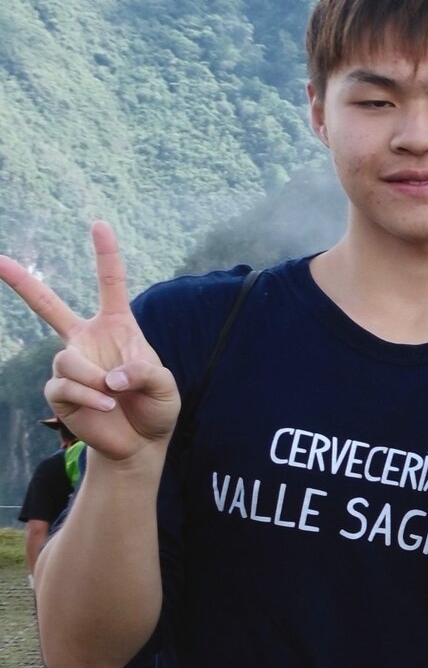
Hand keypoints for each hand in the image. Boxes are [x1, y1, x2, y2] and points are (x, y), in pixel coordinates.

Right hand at [0, 223, 177, 465]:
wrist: (141, 442)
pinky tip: (106, 405)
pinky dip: (88, 396)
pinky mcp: (59, 392)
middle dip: (21, 282)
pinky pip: (64, 387)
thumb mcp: (165, 387)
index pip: (110, 284)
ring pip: (67, 361)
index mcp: (117, 327)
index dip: (105, 254)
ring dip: (94, 379)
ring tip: (115, 396)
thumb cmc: (155, 407)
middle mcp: (86, 340)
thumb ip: (145, 373)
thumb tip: (110, 376)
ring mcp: (70, 365)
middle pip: (48, 306)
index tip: (99, 225)